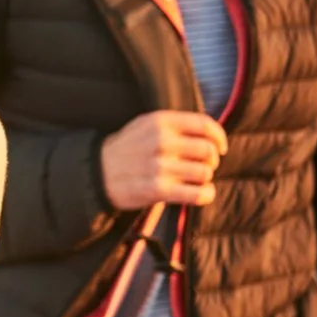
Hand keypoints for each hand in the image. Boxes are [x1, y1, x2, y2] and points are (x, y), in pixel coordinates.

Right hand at [99, 110, 228, 209]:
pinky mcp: (157, 189)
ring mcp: (159, 166)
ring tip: (194, 180)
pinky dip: (205, 195)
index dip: (219, 137)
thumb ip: (174, 125)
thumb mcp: (143, 125)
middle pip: (208, 150)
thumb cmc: (125, 150)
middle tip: (203, 167)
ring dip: (204, 179)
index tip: (220, 147)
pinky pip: (197, 194)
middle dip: (211, 161)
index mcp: (159, 121)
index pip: (204, 125)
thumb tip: (210, 134)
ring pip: (204, 172)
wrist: (96, 174)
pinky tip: (201, 194)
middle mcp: (161, 141)